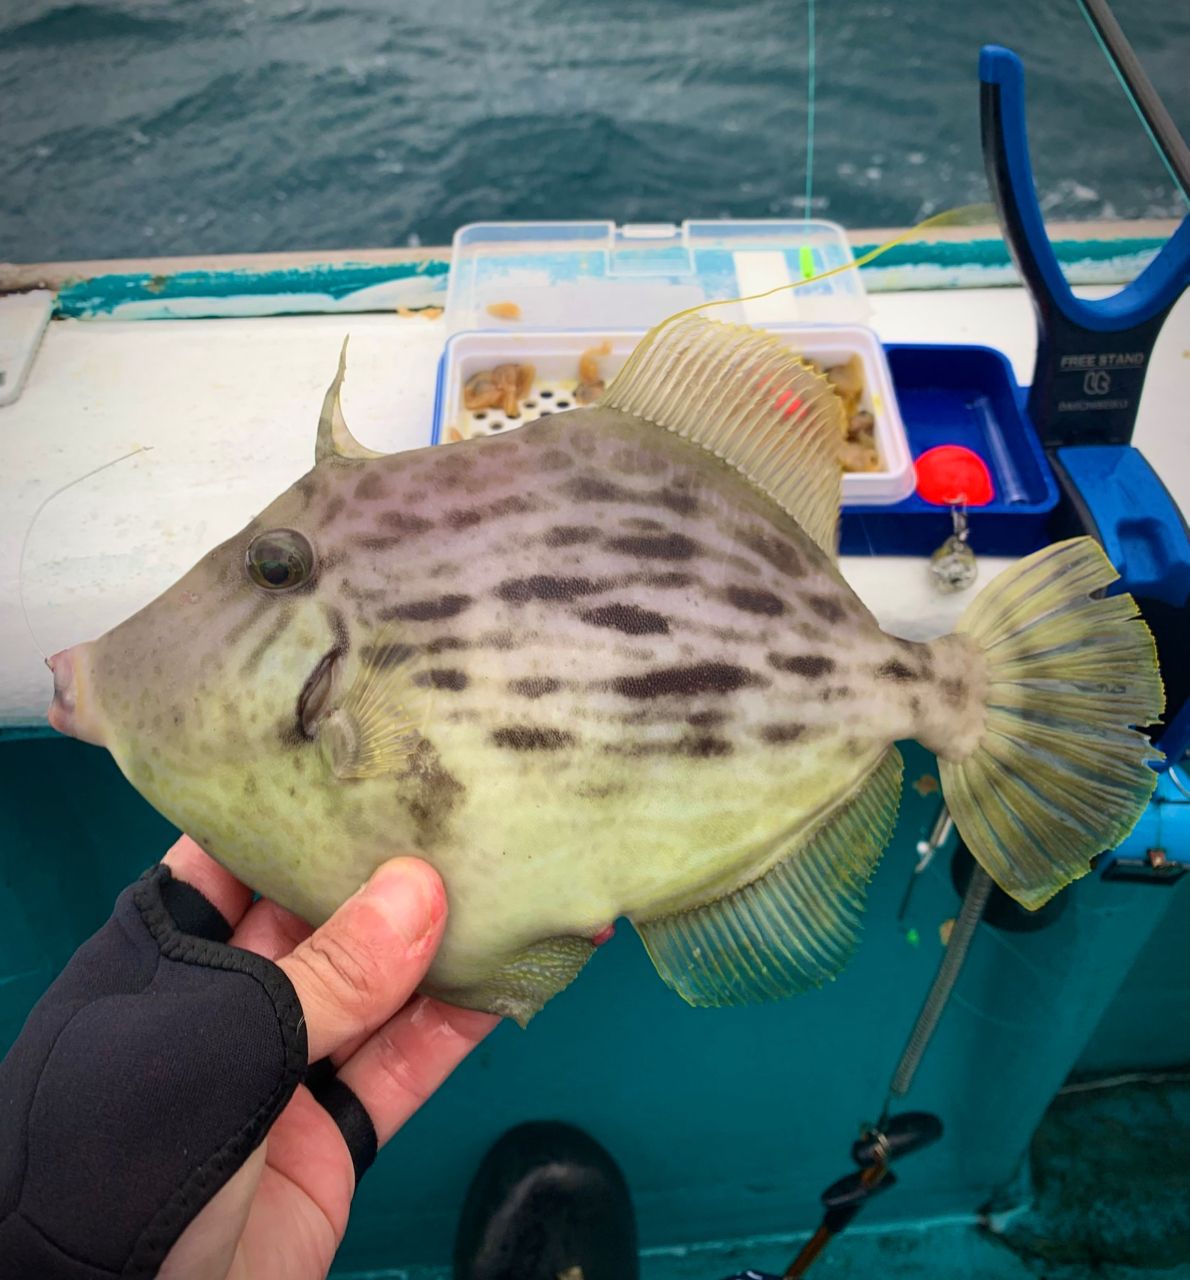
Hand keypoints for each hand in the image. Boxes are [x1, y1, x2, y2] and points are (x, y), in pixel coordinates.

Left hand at [158, 836, 498, 1279]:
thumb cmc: (129, 1148)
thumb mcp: (223, 1040)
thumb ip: (330, 971)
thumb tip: (424, 885)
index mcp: (171, 950)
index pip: (238, 851)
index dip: (303, 804)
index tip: (377, 752)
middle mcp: (230, 994)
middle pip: (324, 912)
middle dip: (393, 867)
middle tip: (470, 806)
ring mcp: (286, 1065)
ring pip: (379, 987)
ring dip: (445, 945)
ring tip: (516, 879)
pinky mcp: (333, 1130)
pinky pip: (404, 1065)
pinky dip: (458, 1027)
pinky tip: (512, 976)